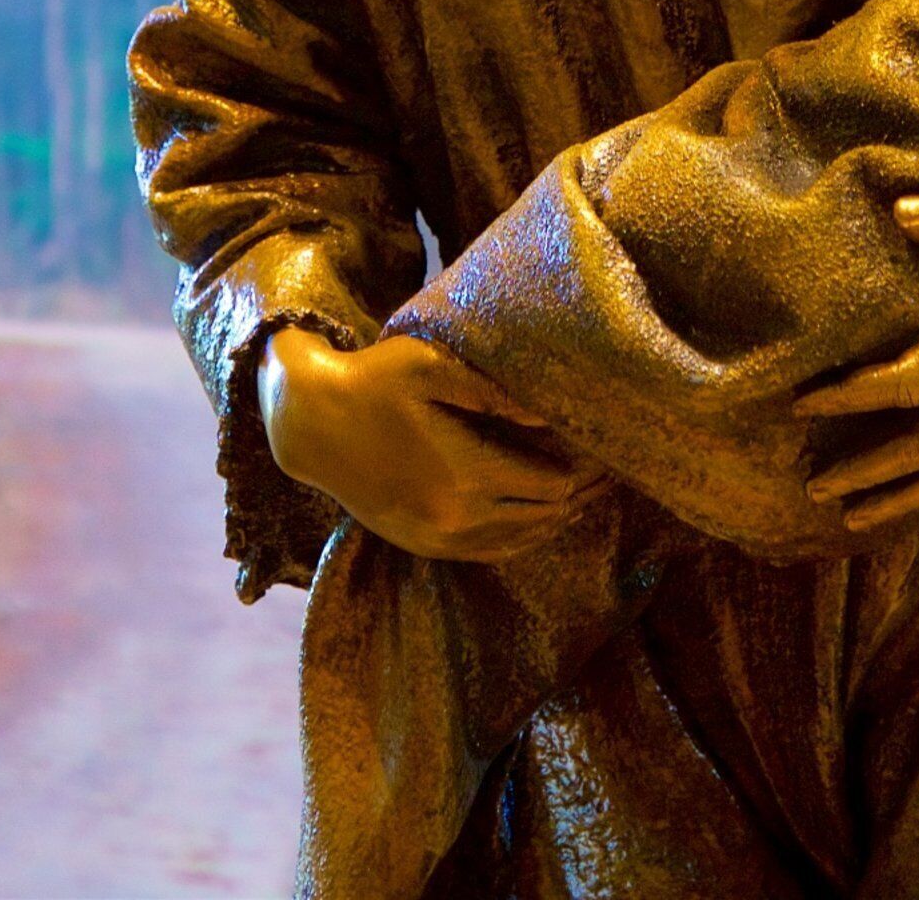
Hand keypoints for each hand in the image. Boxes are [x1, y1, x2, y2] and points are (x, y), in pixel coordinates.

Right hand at [260, 328, 600, 562]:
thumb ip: (494, 392)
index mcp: (467, 472)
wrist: (312, 424)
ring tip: (581, 496)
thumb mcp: (431, 366)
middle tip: (606, 475)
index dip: (584, 472)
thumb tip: (549, 416)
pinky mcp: (421, 545)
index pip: (552, 486)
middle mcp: (457, 516)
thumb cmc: (374, 381)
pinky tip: (535, 521)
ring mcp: (437, 538)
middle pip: (543, 517)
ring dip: (553, 520)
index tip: (604, 454)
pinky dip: (520, 539)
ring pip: (520, 541)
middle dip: (578, 496)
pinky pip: (488, 553)